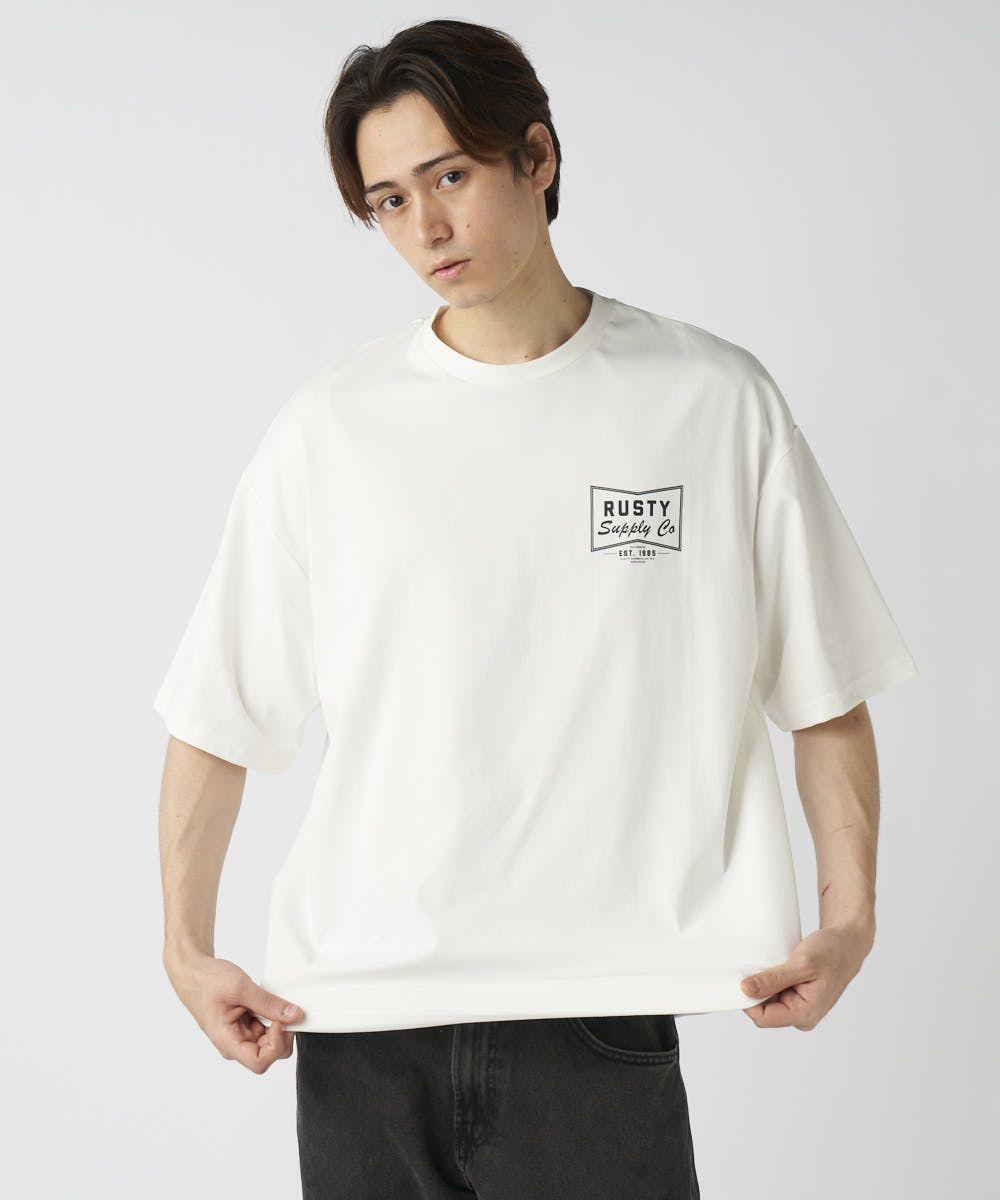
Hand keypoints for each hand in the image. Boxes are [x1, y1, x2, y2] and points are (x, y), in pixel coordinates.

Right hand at [163, 951, 303, 1072]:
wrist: (194, 972)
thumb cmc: (207, 981)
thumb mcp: (240, 988)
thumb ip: (268, 1003)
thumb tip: (294, 1015)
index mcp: (228, 1042)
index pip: (260, 1062)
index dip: (275, 1044)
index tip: (278, 1020)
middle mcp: (236, 1044)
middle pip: (270, 1054)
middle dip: (282, 1033)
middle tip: (284, 1009)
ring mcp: (242, 1035)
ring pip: (272, 1041)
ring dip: (279, 1023)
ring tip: (273, 1001)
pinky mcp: (247, 1025)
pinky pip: (268, 1027)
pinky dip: (274, 1016)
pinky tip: (269, 1001)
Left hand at [739, 923, 873, 1029]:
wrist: (848, 945)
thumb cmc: (832, 953)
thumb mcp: (801, 963)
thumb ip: (774, 979)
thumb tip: (746, 989)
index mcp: (804, 1014)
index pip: (762, 1017)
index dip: (747, 1000)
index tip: (742, 978)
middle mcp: (802, 1016)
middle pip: (763, 1010)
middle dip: (757, 989)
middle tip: (759, 965)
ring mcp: (800, 1008)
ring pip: (768, 1000)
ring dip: (765, 983)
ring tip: (774, 963)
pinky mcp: (798, 998)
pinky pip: (775, 992)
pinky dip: (771, 979)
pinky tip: (777, 966)